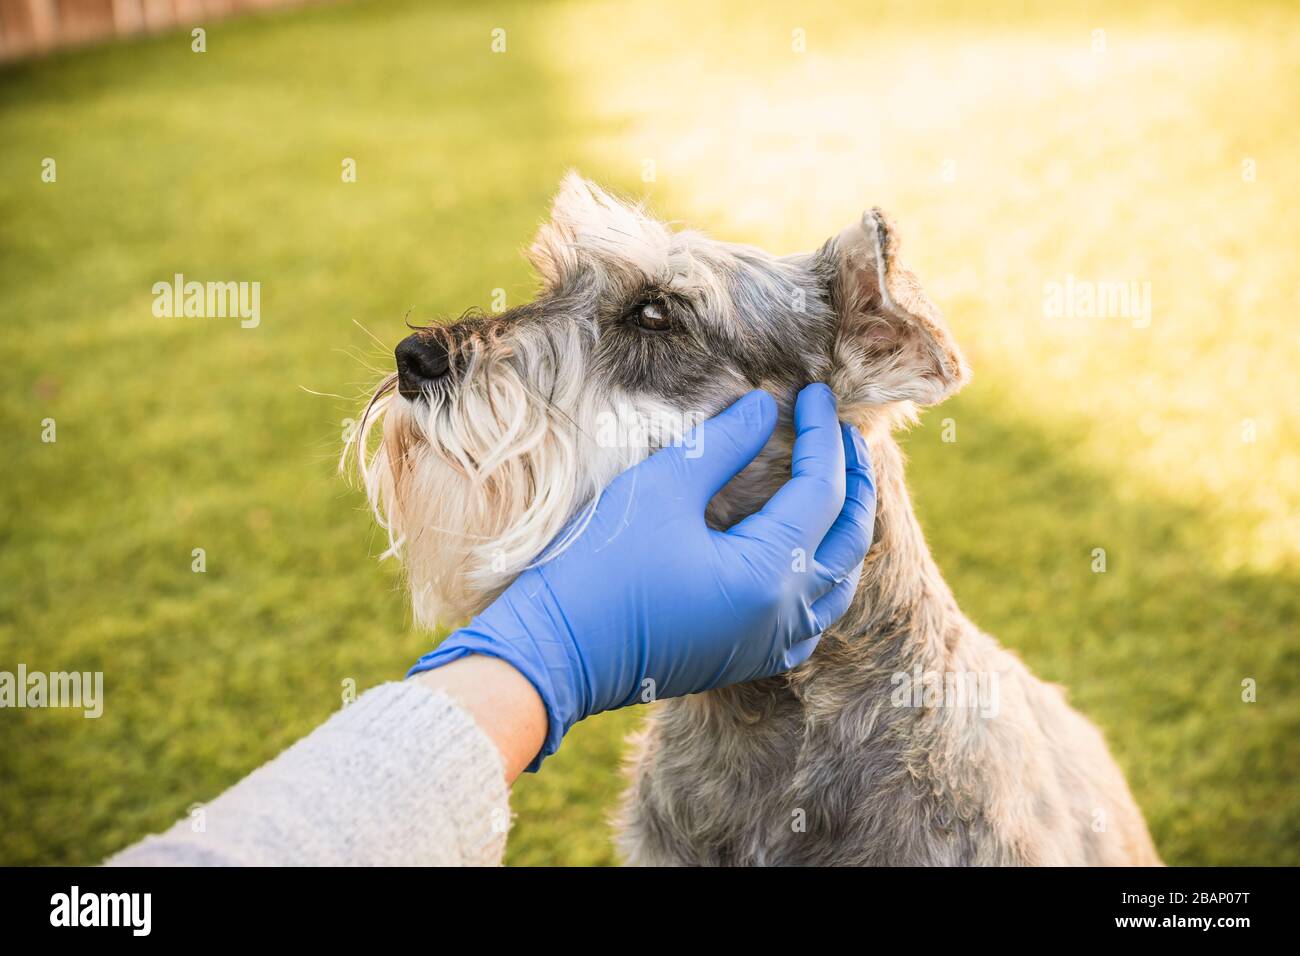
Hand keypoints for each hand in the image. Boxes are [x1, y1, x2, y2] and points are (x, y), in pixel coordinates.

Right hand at [408, 383, 875, 769]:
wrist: (555, 654)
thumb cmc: (600, 568)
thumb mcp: (661, 490)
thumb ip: (724, 446)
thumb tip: (766, 408)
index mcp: (770, 573)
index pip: (822, 490)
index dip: (824, 436)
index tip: (816, 393)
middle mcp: (784, 616)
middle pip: (849, 539)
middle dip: (854, 481)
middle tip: (844, 434)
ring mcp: (769, 645)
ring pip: (838, 584)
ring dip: (845, 530)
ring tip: (835, 486)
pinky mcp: (747, 659)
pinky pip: (811, 619)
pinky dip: (823, 578)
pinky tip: (807, 557)